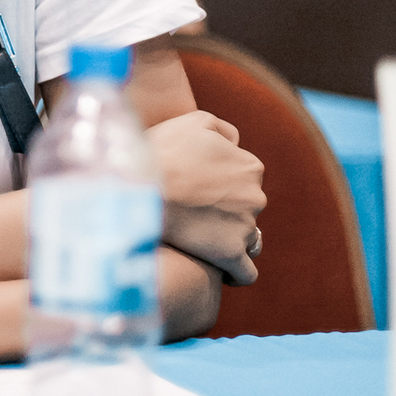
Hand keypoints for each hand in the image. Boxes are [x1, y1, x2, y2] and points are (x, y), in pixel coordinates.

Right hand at [148, 110, 264, 285]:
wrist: (140, 187)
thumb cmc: (161, 151)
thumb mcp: (194, 122)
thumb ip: (223, 129)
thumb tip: (237, 143)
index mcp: (250, 166)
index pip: (245, 178)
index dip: (221, 184)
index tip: (197, 190)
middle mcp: (255, 197)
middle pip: (247, 208)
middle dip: (226, 211)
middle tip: (192, 213)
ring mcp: (245, 228)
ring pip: (247, 239)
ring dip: (230, 240)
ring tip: (201, 242)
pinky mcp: (231, 255)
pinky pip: (245, 273)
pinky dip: (236, 273)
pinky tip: (220, 272)